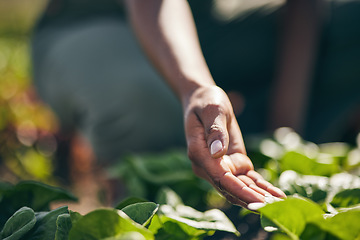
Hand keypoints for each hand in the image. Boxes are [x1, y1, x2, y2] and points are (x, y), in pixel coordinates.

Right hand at [184, 86, 285, 206]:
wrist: (204, 100)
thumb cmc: (206, 101)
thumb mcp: (213, 110)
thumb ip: (215, 130)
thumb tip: (217, 153)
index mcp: (199, 153)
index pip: (219, 178)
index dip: (240, 191)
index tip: (258, 202)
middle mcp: (207, 166)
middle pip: (230, 188)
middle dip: (252, 200)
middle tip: (275, 209)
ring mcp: (219, 167)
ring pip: (240, 188)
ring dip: (259, 198)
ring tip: (281, 206)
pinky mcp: (232, 163)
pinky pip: (247, 179)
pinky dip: (261, 188)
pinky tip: (277, 196)